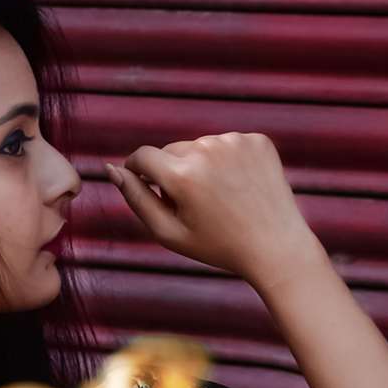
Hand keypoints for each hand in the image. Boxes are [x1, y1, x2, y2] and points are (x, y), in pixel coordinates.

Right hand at [106, 132, 325, 289]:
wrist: (276, 247)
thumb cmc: (217, 245)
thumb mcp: (168, 232)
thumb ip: (135, 199)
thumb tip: (112, 170)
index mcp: (182, 175)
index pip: (142, 156)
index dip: (137, 171)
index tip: (143, 184)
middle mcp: (208, 149)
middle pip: (171, 151)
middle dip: (172, 172)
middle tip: (193, 207)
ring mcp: (236, 141)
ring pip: (199, 146)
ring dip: (200, 166)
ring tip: (219, 198)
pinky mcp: (257, 140)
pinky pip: (227, 145)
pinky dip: (227, 162)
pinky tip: (238, 187)